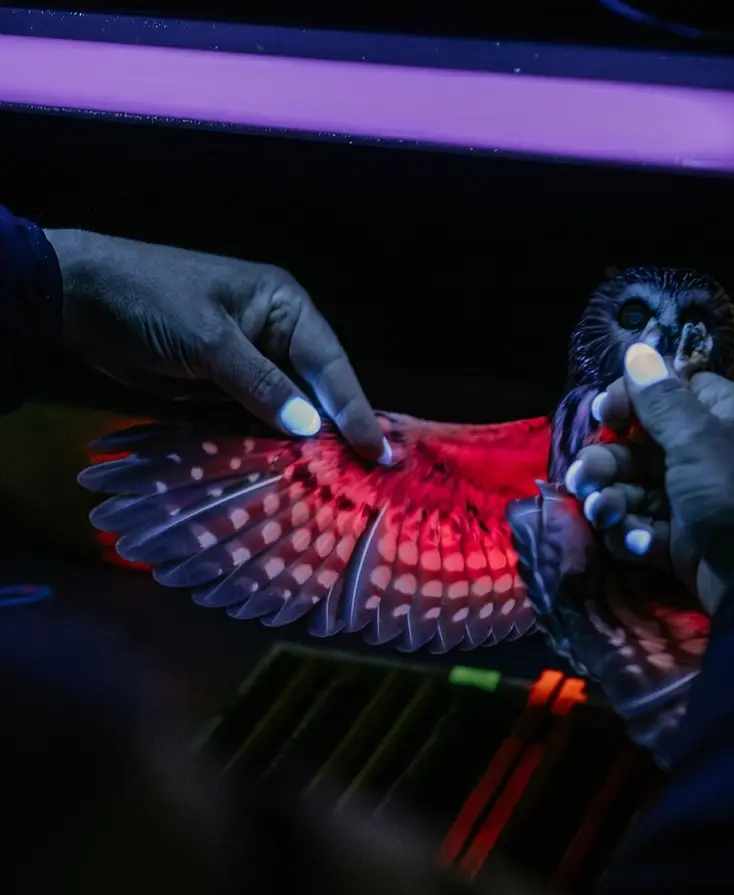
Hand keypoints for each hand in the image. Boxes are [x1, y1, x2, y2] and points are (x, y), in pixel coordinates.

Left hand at [46, 229, 389, 462]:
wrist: (77, 297)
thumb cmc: (151, 302)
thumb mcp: (210, 341)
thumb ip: (262, 385)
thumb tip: (309, 429)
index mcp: (283, 304)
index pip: (329, 361)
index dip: (353, 407)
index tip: (376, 450)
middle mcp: (275, 329)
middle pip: (315, 384)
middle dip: (334, 425)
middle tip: (366, 471)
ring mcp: (248, 356)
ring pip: (286, 403)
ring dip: (301, 437)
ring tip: (332, 477)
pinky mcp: (222, 380)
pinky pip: (254, 413)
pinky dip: (266, 437)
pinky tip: (282, 465)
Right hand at [565, 343, 733, 611]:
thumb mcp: (699, 438)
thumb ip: (659, 398)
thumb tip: (637, 348)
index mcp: (723, 416)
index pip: (667, 392)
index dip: (630, 401)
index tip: (603, 415)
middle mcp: (708, 453)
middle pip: (638, 445)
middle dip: (605, 461)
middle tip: (582, 478)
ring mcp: (694, 500)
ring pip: (633, 489)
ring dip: (611, 499)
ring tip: (604, 513)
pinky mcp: (683, 543)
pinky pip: (642, 527)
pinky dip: (633, 533)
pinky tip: (639, 543)